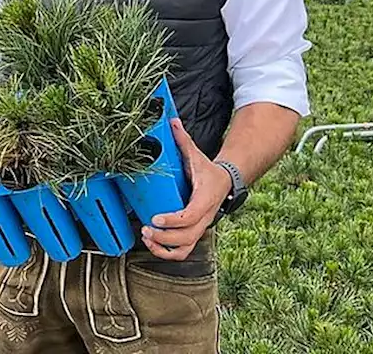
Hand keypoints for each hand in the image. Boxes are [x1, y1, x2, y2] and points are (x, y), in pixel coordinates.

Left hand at [139, 118, 231, 260]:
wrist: (226, 182)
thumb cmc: (207, 170)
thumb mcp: (196, 154)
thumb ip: (182, 140)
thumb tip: (171, 120)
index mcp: (205, 198)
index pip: (191, 215)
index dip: (173, 220)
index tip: (155, 218)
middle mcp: (205, 216)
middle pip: (188, 236)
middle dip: (165, 237)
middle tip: (146, 229)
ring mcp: (201, 226)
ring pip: (186, 248)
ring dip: (166, 248)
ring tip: (147, 238)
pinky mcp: (195, 232)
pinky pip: (184, 250)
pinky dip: (169, 253)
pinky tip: (153, 246)